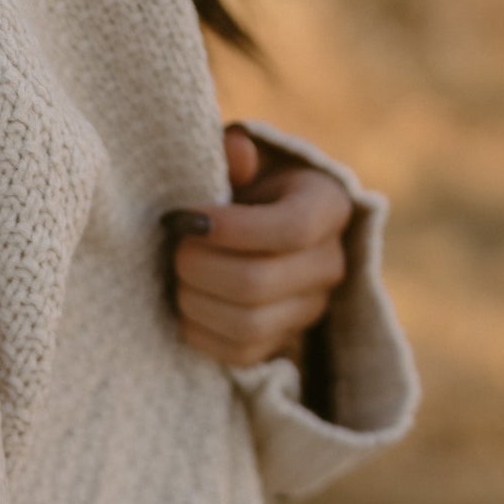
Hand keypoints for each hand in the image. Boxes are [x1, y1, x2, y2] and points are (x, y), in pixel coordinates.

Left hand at [162, 127, 353, 368]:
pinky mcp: (283, 343)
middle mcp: (329, 264)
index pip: (292, 229)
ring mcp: (309, 309)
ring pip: (247, 324)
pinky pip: (239, 353)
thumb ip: (238, 154)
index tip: (187, 218)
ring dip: (194, 301)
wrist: (259, 230)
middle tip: (174, 249)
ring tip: (177, 276)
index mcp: (327, 207)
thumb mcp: (247, 161)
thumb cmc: (247, 186)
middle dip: (199, 267)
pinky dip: (200, 330)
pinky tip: (186, 302)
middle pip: (259, 283)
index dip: (233, 229)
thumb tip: (236, 150)